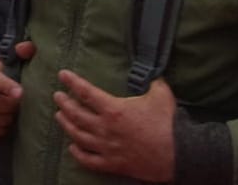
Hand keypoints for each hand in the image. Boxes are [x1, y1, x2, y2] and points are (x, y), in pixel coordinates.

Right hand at [0, 41, 33, 139]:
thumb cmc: (1, 79)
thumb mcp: (9, 64)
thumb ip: (21, 53)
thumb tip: (26, 48)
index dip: (4, 85)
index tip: (20, 93)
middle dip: (6, 106)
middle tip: (17, 107)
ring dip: (3, 120)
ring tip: (12, 116)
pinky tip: (3, 125)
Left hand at [54, 70, 176, 181]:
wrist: (180, 154)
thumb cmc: (168, 123)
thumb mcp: (161, 94)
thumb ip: (152, 82)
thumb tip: (151, 74)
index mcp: (113, 109)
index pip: (86, 92)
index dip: (72, 82)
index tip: (62, 75)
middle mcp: (105, 128)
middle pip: (76, 114)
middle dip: (64, 103)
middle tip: (57, 96)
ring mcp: (107, 148)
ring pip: (78, 136)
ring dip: (66, 125)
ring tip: (58, 116)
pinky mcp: (113, 164)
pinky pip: (89, 160)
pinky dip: (77, 154)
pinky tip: (72, 148)